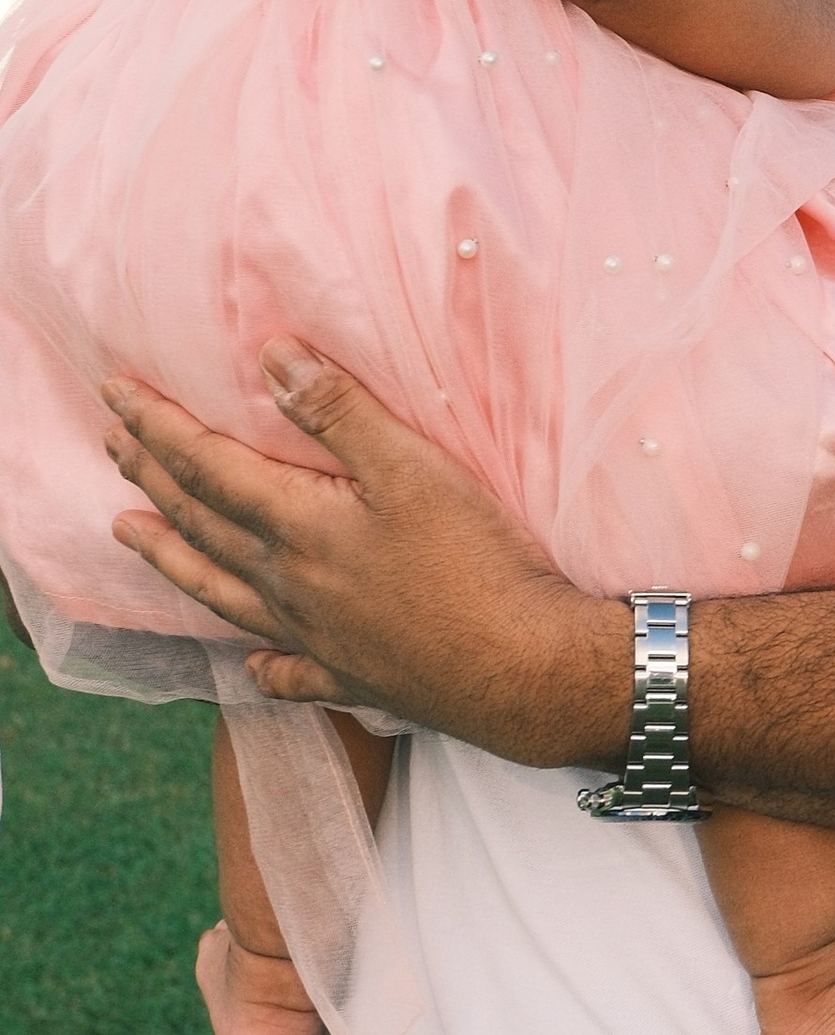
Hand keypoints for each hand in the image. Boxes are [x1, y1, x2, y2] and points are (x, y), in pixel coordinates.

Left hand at [100, 343, 625, 761]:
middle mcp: (289, 584)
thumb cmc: (476, 563)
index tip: (115, 392)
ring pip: (220, 593)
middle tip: (112, 445)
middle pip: (202, 523)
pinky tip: (250, 662)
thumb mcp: (413, 469)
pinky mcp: (352, 676)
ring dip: (169, 559)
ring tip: (128, 535)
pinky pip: (289, 673)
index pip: (208, 466)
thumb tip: (272, 358)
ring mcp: (315, 636)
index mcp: (299, 527)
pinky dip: (261, 665)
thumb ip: (340, 413)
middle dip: (151, 477)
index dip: (159, 426)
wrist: (523, 669)